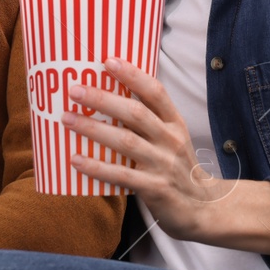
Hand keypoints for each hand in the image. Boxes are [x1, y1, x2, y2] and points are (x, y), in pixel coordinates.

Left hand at [63, 58, 269, 253]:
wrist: (203, 209)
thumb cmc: (177, 168)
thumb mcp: (171, 139)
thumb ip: (148, 120)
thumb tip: (107, 97)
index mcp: (174, 123)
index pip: (155, 92)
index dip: (132, 74)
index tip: (108, 60)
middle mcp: (170, 140)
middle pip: (135, 113)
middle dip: (103, 99)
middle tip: (74, 89)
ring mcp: (163, 164)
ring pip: (125, 141)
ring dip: (93, 128)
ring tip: (67, 119)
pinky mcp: (154, 188)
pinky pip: (121, 175)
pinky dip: (96, 167)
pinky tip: (75, 159)